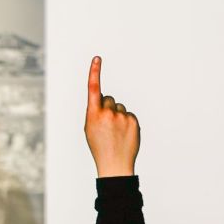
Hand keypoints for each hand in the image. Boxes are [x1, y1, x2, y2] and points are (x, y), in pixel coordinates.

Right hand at [84, 56, 139, 176]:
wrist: (114, 164)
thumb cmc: (99, 146)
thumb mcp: (90, 128)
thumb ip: (95, 112)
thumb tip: (106, 102)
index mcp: (93, 114)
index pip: (94, 89)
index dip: (94, 72)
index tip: (97, 59)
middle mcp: (107, 113)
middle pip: (109, 99)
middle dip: (107, 108)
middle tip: (106, 125)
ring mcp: (121, 117)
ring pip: (119, 107)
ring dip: (117, 116)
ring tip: (115, 133)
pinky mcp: (133, 121)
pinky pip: (129, 115)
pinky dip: (127, 122)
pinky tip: (124, 134)